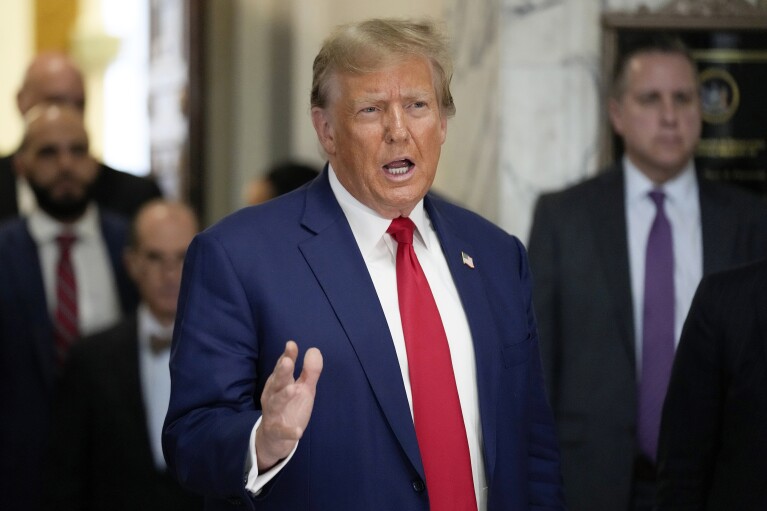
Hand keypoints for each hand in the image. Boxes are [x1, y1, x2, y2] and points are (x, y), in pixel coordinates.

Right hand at [255, 340, 322, 471]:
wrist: (275, 439)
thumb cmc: (290, 407)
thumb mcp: (303, 388)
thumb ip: (309, 371)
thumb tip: (314, 349)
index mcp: (279, 383)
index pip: (282, 367)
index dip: (287, 356)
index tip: (291, 344)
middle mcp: (273, 396)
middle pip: (276, 382)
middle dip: (281, 372)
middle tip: (288, 362)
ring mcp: (273, 414)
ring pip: (275, 404)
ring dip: (283, 396)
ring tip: (294, 389)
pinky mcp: (276, 431)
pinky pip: (281, 431)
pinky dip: (289, 432)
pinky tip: (298, 432)